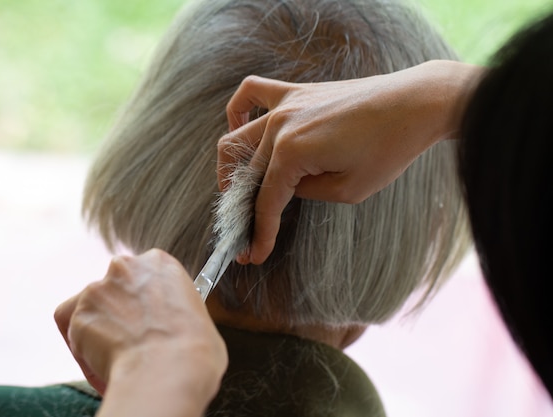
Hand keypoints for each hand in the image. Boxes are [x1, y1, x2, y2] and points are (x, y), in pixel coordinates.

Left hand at [54, 250, 226, 411]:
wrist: (169, 369)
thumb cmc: (193, 350)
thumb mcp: (198, 317)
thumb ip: (176, 311)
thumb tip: (172, 329)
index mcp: (160, 263)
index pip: (142, 275)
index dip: (143, 301)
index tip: (147, 319)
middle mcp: (126, 267)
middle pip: (114, 287)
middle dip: (118, 312)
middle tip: (131, 339)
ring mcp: (98, 289)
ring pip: (90, 307)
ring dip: (100, 330)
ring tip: (116, 358)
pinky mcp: (78, 314)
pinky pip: (73, 330)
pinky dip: (82, 347)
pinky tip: (101, 362)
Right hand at [217, 60, 481, 263]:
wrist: (414, 104)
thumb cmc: (389, 149)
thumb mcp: (349, 190)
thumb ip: (307, 192)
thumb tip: (286, 188)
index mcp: (292, 152)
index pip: (266, 202)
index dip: (260, 233)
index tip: (255, 255)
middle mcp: (280, 126)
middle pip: (247, 174)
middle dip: (241, 210)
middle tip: (245, 231)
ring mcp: (285, 104)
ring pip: (236, 137)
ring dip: (230, 167)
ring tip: (234, 189)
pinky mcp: (295, 92)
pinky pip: (251, 91)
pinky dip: (236, 109)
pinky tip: (237, 125)